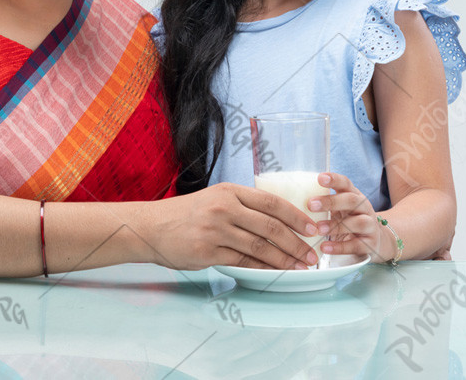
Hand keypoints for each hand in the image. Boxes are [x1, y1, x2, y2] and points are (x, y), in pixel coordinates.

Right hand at [143, 183, 319, 270]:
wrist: (151, 227)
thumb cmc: (186, 214)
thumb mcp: (215, 199)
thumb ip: (242, 206)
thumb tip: (278, 221)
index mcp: (230, 191)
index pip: (272, 202)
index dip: (296, 216)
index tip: (313, 228)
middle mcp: (224, 208)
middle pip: (270, 226)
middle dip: (296, 243)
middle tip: (312, 255)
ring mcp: (215, 230)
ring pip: (259, 246)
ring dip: (284, 259)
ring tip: (299, 267)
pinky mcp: (207, 252)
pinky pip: (242, 261)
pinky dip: (262, 269)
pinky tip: (274, 273)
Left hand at [307, 173, 392, 263]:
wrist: (378, 241)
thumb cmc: (351, 220)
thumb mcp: (342, 208)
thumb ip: (326, 202)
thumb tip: (294, 197)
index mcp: (354, 195)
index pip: (346, 183)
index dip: (334, 179)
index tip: (320, 178)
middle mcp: (364, 208)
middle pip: (351, 200)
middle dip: (331, 201)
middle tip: (311, 204)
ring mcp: (369, 225)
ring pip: (357, 222)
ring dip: (336, 225)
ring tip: (318, 229)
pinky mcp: (370, 244)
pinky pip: (356, 245)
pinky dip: (339, 247)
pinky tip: (325, 247)